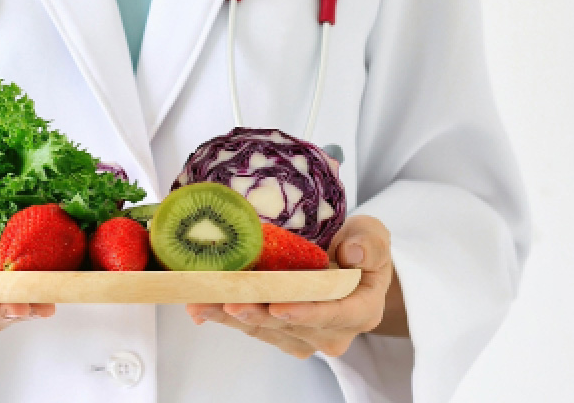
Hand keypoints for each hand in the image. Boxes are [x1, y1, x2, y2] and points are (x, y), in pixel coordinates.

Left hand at [187, 215, 402, 357]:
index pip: (332, 315)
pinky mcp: (280, 334)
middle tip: (226, 301)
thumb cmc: (360, 248)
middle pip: (289, 325)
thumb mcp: (373, 236)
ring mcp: (304, 336)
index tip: (276, 305)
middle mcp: (332, 332)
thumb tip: (352, 253)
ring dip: (231, 316)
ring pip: (264, 329)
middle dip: (255, 313)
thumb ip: (370, 243)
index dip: (303, 312)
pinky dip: (225, 317)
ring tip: (201, 301)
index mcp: (360, 311)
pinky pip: (251, 328)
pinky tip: (201, 308)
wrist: (348, 265)